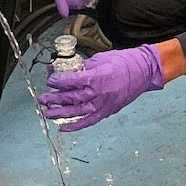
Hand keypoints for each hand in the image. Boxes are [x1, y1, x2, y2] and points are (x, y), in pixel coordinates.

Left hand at [36, 43, 165, 130]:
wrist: (143, 71)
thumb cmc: (123, 61)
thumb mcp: (100, 59)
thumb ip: (83, 67)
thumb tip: (67, 72)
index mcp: (98, 76)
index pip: (73, 81)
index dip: (59, 81)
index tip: (50, 80)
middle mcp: (99, 93)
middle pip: (73, 98)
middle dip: (55, 99)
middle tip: (42, 99)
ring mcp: (104, 104)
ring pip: (78, 112)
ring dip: (61, 113)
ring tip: (47, 113)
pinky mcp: (107, 111)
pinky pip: (89, 121)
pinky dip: (76, 125)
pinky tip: (63, 127)